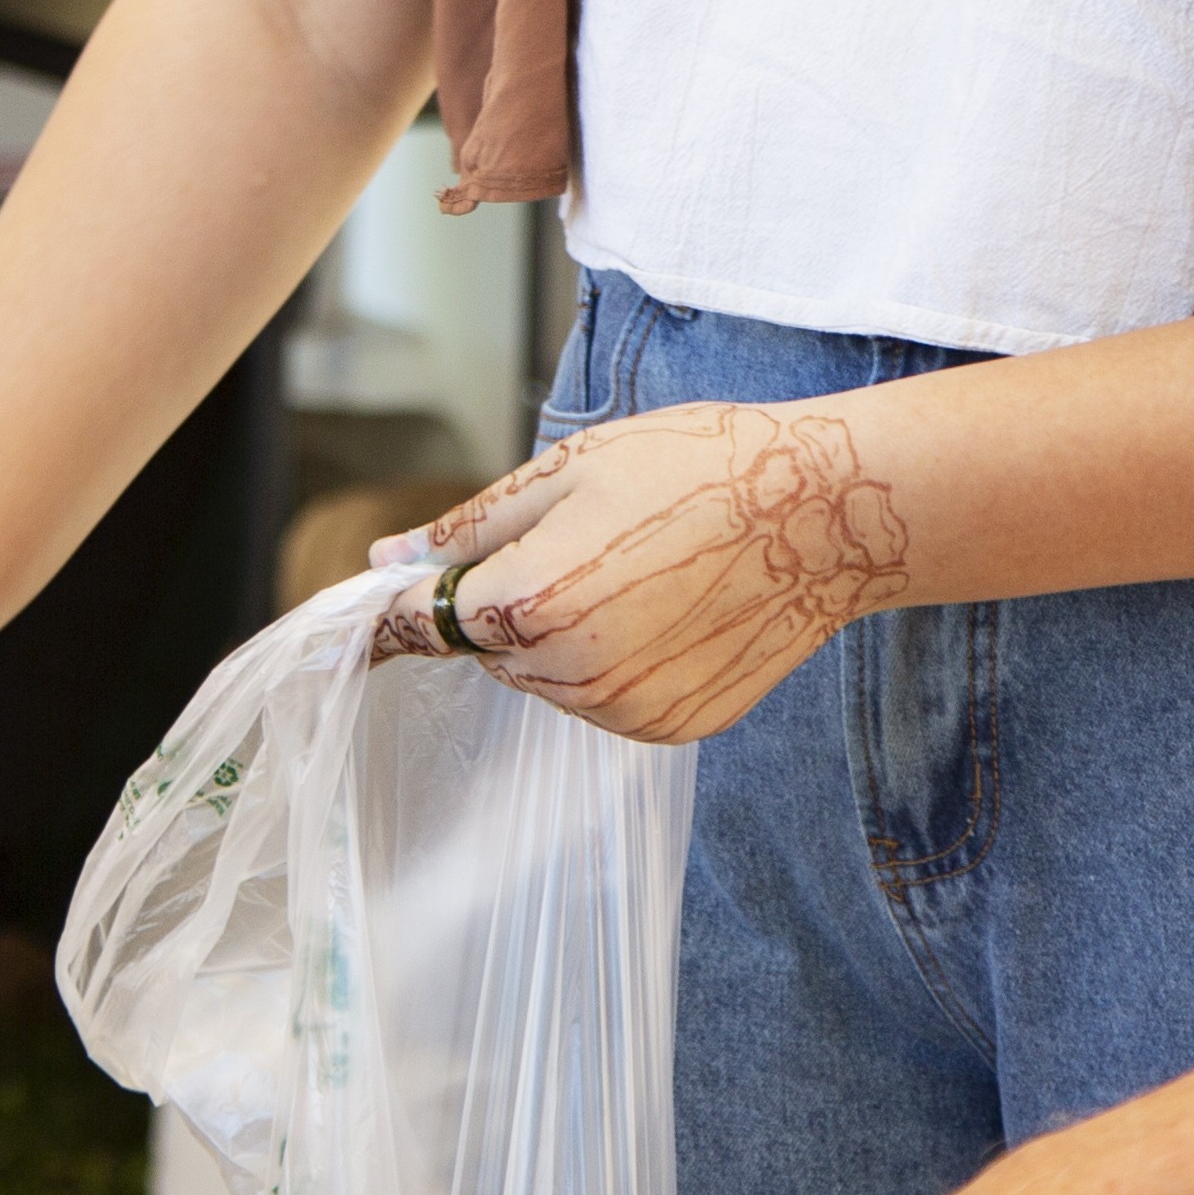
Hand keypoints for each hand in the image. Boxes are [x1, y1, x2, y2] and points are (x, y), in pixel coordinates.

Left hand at [364, 400, 912, 743]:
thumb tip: (387, 558)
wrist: (823, 512)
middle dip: (508, 601)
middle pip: (491, 648)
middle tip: (582, 538)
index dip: (396, 610)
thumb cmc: (696, 466)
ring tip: (638, 566)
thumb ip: (471, 526)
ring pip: (548, 677)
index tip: (370, 614)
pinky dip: (618, 660)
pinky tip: (671, 607)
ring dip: (563, 633)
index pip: (423, 622)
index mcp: (529, 600)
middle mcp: (568, 672)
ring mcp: (623, 710)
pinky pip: (608, 698)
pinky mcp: (670, 727)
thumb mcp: (570, 468)